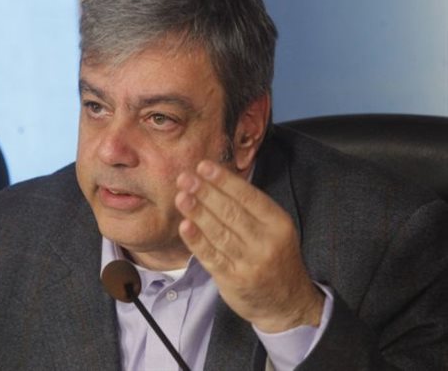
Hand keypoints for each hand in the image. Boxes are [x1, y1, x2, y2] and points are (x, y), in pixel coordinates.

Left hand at [175, 160, 323, 332]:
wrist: (287, 303)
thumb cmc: (275, 258)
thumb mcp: (275, 230)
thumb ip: (250, 209)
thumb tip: (215, 181)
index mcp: (278, 223)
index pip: (248, 196)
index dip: (224, 180)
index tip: (204, 166)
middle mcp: (266, 242)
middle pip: (231, 212)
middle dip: (205, 192)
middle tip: (185, 177)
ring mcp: (249, 263)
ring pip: (219, 232)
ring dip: (197, 213)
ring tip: (181, 197)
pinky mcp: (233, 279)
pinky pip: (211, 256)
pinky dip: (196, 241)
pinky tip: (184, 226)